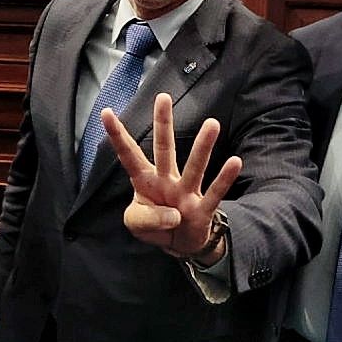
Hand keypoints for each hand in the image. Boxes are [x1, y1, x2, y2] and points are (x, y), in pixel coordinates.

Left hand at [101, 93, 241, 260]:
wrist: (178, 244)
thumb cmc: (154, 225)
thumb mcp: (135, 224)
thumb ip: (145, 219)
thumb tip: (173, 215)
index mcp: (145, 180)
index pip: (129, 155)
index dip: (118, 136)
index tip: (106, 112)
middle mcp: (166, 180)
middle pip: (164, 148)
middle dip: (163, 124)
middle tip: (163, 97)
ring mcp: (185, 192)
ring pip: (194, 166)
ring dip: (203, 147)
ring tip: (212, 124)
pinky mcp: (202, 209)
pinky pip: (214, 193)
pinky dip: (223, 179)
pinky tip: (234, 162)